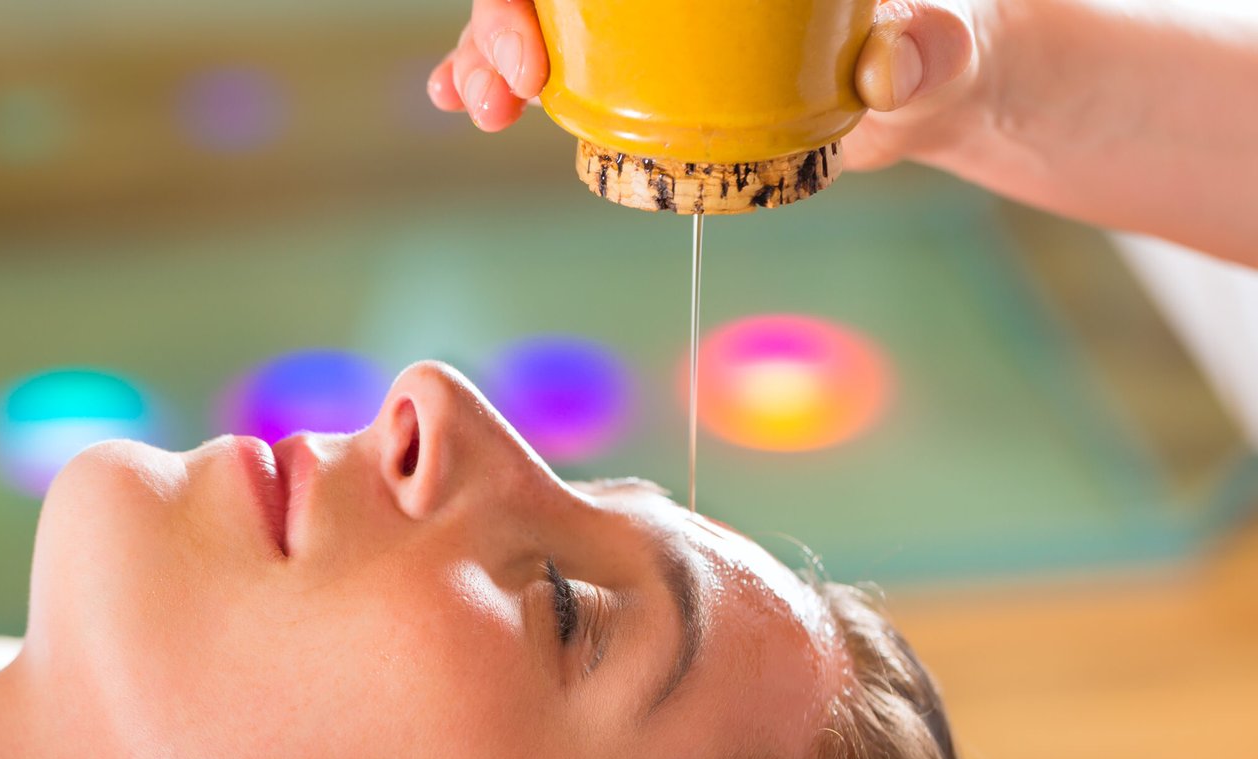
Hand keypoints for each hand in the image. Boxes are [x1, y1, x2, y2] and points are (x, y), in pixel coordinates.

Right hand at [427, 0, 979, 169]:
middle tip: (501, 79)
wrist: (922, 86)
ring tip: (479, 105)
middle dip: (501, 11)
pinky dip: (496, 73)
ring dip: (486, 50)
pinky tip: (462, 100)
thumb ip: (926, 46)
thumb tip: (887, 65)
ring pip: (540, 7)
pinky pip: (553, 57)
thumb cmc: (934, 41)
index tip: (538, 24)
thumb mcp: (940, 41)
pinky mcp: (638, 60)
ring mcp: (648, 7)